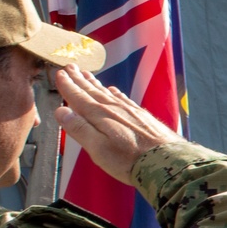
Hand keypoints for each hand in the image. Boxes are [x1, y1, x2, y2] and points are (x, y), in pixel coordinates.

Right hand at [53, 64, 182, 183]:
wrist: (166, 161)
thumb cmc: (129, 160)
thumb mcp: (98, 149)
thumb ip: (79, 129)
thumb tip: (61, 111)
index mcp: (99, 116)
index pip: (78, 97)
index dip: (68, 86)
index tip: (60, 74)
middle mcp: (114, 108)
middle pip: (92, 91)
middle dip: (79, 79)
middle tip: (70, 66)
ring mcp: (130, 111)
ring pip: (107, 93)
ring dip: (95, 83)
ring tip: (86, 74)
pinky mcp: (142, 116)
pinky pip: (123, 99)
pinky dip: (115, 93)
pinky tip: (113, 91)